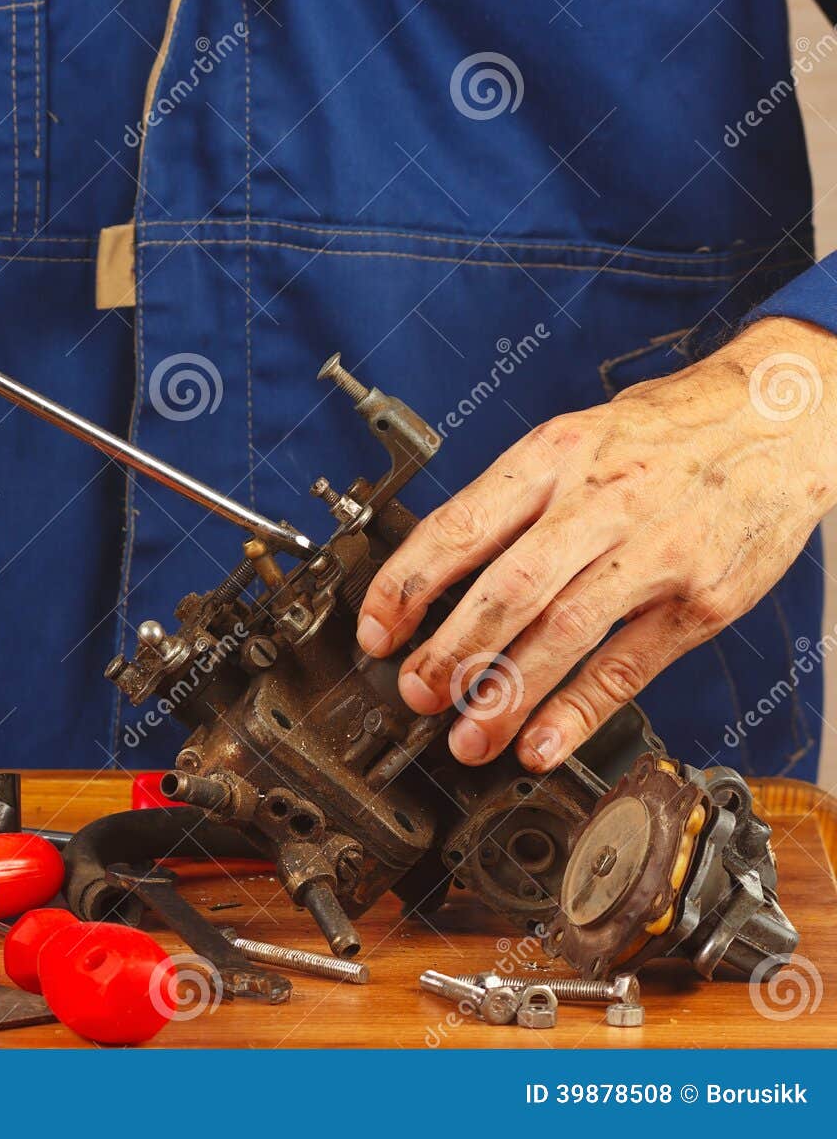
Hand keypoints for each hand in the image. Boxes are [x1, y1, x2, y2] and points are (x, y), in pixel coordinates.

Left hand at [355, 317, 836, 771]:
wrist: (781, 414)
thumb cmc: (664, 431)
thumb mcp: (575, 438)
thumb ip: (513, 501)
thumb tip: (435, 570)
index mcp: (553, 458)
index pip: (460, 527)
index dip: (407, 587)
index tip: (375, 631)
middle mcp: (600, 502)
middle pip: (508, 589)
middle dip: (451, 651)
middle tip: (415, 694)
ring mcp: (655, 552)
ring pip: (564, 632)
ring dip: (506, 694)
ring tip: (468, 736)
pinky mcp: (702, 599)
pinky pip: (629, 664)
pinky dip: (579, 710)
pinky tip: (541, 742)